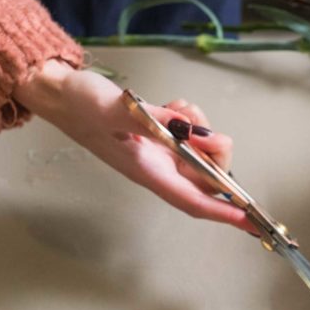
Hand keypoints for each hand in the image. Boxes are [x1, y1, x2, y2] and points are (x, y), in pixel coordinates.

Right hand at [12, 59, 254, 233]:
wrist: (59, 91)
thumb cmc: (79, 105)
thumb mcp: (115, 110)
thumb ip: (152, 120)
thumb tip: (187, 128)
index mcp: (146, 170)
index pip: (193, 199)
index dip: (223, 211)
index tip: (250, 218)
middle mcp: (157, 166)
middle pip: (206, 175)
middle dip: (217, 154)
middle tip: (205, 130)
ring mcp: (159, 151)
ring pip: (201, 152)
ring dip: (202, 130)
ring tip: (178, 110)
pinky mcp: (159, 134)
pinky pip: (190, 133)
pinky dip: (190, 119)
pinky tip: (172, 106)